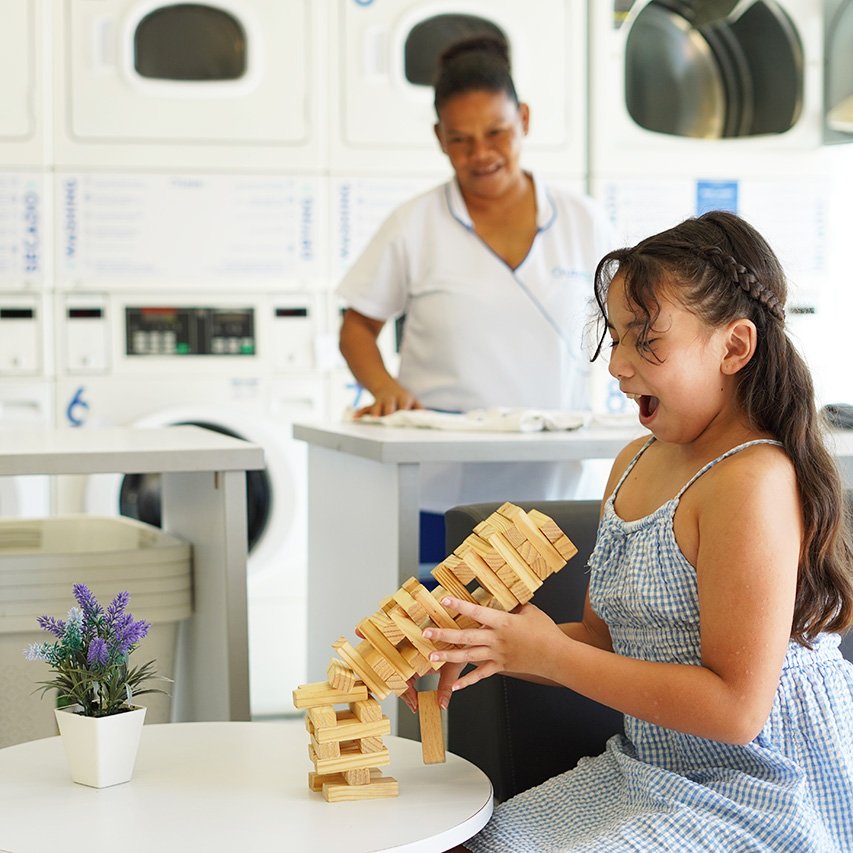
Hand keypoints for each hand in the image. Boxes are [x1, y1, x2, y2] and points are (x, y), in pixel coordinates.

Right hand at [354, 379, 422, 416]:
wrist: (384, 383)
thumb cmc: (401, 397)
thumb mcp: (412, 400)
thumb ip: (419, 409)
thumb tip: (428, 417)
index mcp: (402, 398)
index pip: (404, 404)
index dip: (404, 410)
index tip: (405, 416)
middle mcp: (391, 399)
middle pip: (390, 406)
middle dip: (389, 412)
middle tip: (389, 420)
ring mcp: (380, 401)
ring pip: (376, 407)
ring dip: (375, 412)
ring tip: (374, 419)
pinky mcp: (372, 405)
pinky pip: (364, 408)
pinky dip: (360, 413)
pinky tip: (355, 417)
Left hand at [422, 596, 563, 691]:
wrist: (557, 656)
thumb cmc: (546, 631)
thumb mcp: (530, 610)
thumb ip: (515, 603)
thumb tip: (507, 594)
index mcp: (503, 622)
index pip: (477, 612)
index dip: (460, 606)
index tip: (444, 600)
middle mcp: (496, 639)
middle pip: (466, 636)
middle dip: (444, 634)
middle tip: (426, 632)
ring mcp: (497, 655)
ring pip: (468, 656)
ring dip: (448, 657)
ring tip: (431, 656)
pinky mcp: (501, 667)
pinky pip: (481, 675)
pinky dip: (467, 682)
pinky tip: (454, 687)